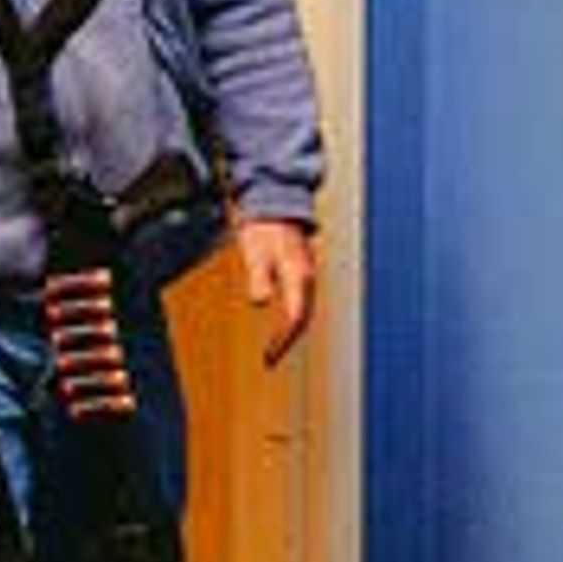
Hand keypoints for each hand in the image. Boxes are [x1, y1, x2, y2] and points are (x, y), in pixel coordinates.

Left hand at [236, 218, 316, 366]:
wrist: (274, 202)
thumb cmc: (264, 226)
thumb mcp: (256, 250)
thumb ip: (259, 275)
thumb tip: (260, 300)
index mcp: (299, 275)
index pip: (296, 318)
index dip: (283, 340)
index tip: (270, 356)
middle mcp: (306, 278)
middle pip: (303, 319)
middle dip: (288, 342)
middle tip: (271, 359)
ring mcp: (304, 276)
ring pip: (303, 312)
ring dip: (290, 332)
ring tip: (274, 349)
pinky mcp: (298, 274)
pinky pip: (299, 303)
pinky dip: (290, 319)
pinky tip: (277, 327)